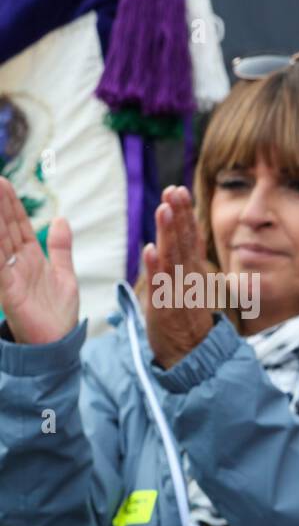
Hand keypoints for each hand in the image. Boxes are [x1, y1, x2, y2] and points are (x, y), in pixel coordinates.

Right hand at [0, 177, 78, 343]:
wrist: (58, 343)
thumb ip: (61, 248)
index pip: (18, 225)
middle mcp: (17, 263)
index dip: (12, 205)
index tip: (4, 182)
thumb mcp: (65, 274)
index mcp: (31, 258)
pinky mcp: (8, 291)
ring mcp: (10, 275)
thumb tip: (61, 219)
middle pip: (5, 228)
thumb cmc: (59, 312)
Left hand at [143, 185, 213, 368]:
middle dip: (178, 215)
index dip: (185, 215)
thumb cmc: (187, 321)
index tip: (178, 190)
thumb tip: (188, 234)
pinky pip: (160, 286)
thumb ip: (188, 260)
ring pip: (173, 258)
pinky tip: (150, 250)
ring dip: (168, 233)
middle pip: (183, 242)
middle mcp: (188, 279)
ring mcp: (178, 293)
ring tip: (164, 209)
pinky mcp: (165, 309)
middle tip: (174, 191)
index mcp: (193, 273)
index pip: (189, 238)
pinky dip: (155, 268)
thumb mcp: (191, 287)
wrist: (192, 356)